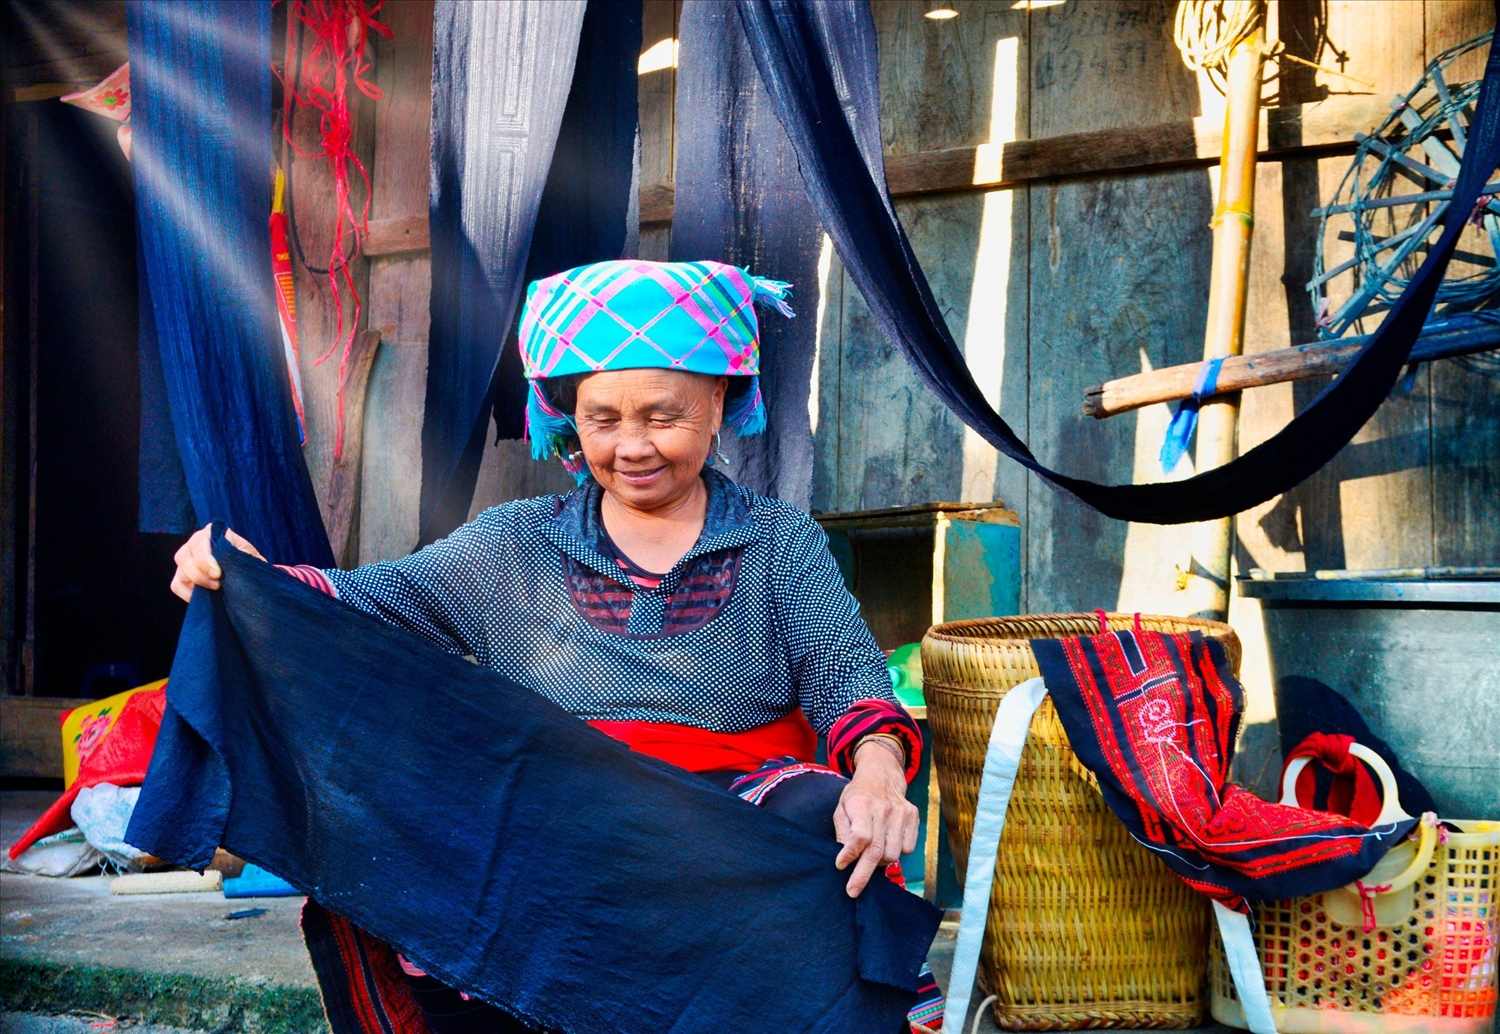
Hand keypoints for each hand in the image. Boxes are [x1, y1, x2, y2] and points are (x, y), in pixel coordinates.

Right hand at [171, 523, 263, 600]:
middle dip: (199, 575)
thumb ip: (248, 559)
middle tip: (217, 585)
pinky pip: (176, 585)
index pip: (200, 543)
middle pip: (183, 557)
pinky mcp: (182, 574)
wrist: (245, 569)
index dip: (205, 560)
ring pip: (180, 572)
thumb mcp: (251, 557)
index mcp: (213, 533)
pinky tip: (202, 596)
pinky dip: (187, 593)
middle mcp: (195, 542)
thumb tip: (255, 565)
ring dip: (195, 584)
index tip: (218, 575)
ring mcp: (187, 558)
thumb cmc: (248, 561)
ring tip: (214, 589)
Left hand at [833, 739, 918, 897]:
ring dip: (880, 861)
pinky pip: (908, 849)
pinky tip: (888, 842)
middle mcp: (884, 808)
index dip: (850, 854)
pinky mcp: (914, 817)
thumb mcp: (841, 808)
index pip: (860, 836)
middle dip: (863, 874)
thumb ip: (842, 832)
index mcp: (861, 804)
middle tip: (853, 891)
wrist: (882, 776)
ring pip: (893, 854)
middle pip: (876, 850)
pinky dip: (897, 852)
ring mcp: (901, 812)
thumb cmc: (858, 797)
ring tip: (872, 853)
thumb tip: (844, 859)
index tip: (840, 866)